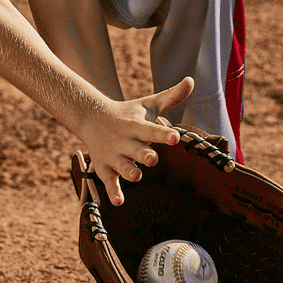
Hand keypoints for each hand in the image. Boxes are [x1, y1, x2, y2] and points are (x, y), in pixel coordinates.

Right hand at [82, 77, 193, 205]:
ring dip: (129, 172)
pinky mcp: (104, 168)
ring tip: (137, 177)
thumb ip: (171, 96)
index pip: (152, 130)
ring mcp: (113, 155)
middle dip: (144, 154)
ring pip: (122, 167)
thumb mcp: (148, 104)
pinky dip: (112, 192)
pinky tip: (119, 202)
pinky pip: (108, 182)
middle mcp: (125, 141)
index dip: (164, 134)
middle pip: (136, 150)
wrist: (91, 117)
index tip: (175, 137)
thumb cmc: (127, 113)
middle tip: (152, 158)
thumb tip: (191, 80)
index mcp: (137, 126)